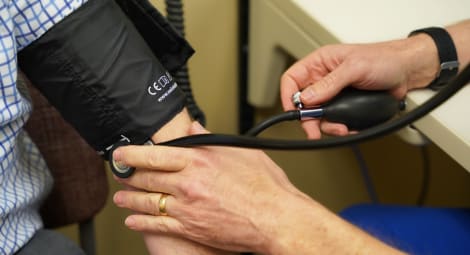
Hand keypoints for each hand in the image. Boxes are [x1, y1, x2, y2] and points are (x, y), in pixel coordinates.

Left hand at [112, 121, 309, 253]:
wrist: (276, 220)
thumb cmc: (265, 187)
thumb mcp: (240, 152)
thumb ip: (211, 139)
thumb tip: (194, 128)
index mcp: (199, 161)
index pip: (155, 154)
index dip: (132, 153)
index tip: (121, 153)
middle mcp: (188, 184)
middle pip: (147, 178)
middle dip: (128, 175)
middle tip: (119, 173)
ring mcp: (187, 209)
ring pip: (148, 202)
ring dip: (130, 199)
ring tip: (121, 197)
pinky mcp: (190, 229)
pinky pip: (158, 226)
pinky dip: (141, 223)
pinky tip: (133, 220)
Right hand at [280, 35, 438, 137]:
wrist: (408, 72)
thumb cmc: (384, 60)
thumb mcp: (355, 68)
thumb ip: (330, 83)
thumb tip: (307, 98)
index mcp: (320, 63)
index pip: (292, 79)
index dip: (288, 96)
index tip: (293, 112)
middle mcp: (323, 79)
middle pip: (302, 103)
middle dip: (308, 119)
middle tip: (313, 131)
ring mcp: (333, 95)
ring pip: (318, 116)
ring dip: (327, 126)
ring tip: (341, 128)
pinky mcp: (344, 107)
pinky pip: (334, 121)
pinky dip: (340, 128)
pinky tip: (349, 127)